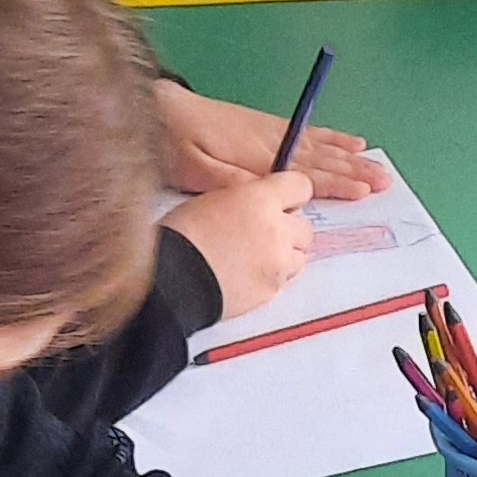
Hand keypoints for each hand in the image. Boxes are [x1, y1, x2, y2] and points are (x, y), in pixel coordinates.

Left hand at [153, 79, 387, 202]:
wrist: (160, 107)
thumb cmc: (175, 143)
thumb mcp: (195, 171)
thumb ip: (231, 182)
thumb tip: (268, 193)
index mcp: (256, 156)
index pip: (305, 172)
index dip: (336, 183)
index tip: (363, 192)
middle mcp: (271, 140)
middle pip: (320, 158)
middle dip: (354, 170)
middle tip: (385, 180)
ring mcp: (271, 130)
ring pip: (319, 145)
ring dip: (349, 156)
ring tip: (376, 163)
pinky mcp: (265, 125)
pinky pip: (307, 131)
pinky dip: (331, 137)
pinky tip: (347, 141)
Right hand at [165, 171, 315, 318]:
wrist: (172, 279)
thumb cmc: (181, 236)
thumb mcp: (211, 199)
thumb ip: (245, 199)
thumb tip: (257, 204)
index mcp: (260, 198)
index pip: (301, 186)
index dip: (293, 194)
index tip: (287, 200)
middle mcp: (276, 229)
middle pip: (305, 228)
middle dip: (289, 230)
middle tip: (264, 235)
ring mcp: (278, 262)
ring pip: (299, 257)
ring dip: (284, 256)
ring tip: (255, 259)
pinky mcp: (272, 290)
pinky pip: (283, 281)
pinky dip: (272, 278)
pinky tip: (248, 276)